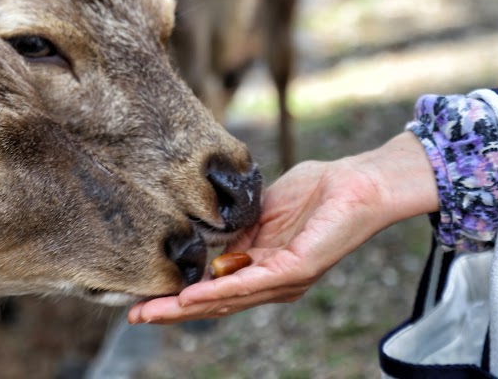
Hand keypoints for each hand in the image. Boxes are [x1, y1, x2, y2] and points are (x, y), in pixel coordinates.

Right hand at [127, 132, 438, 323]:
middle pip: (217, 303)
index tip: (148, 300)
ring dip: (187, 307)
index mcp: (265, 267)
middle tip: (137, 316)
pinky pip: (251, 284)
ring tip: (153, 312)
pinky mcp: (298, 269)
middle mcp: (274, 281)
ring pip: (228, 300)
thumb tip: (209, 234)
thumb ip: (241, 226)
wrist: (360, 181)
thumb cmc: (320, 190)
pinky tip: (193, 296)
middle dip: (175, 311)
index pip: (217, 289)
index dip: (182, 297)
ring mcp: (286, 279)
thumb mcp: (265, 209)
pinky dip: (219, 291)